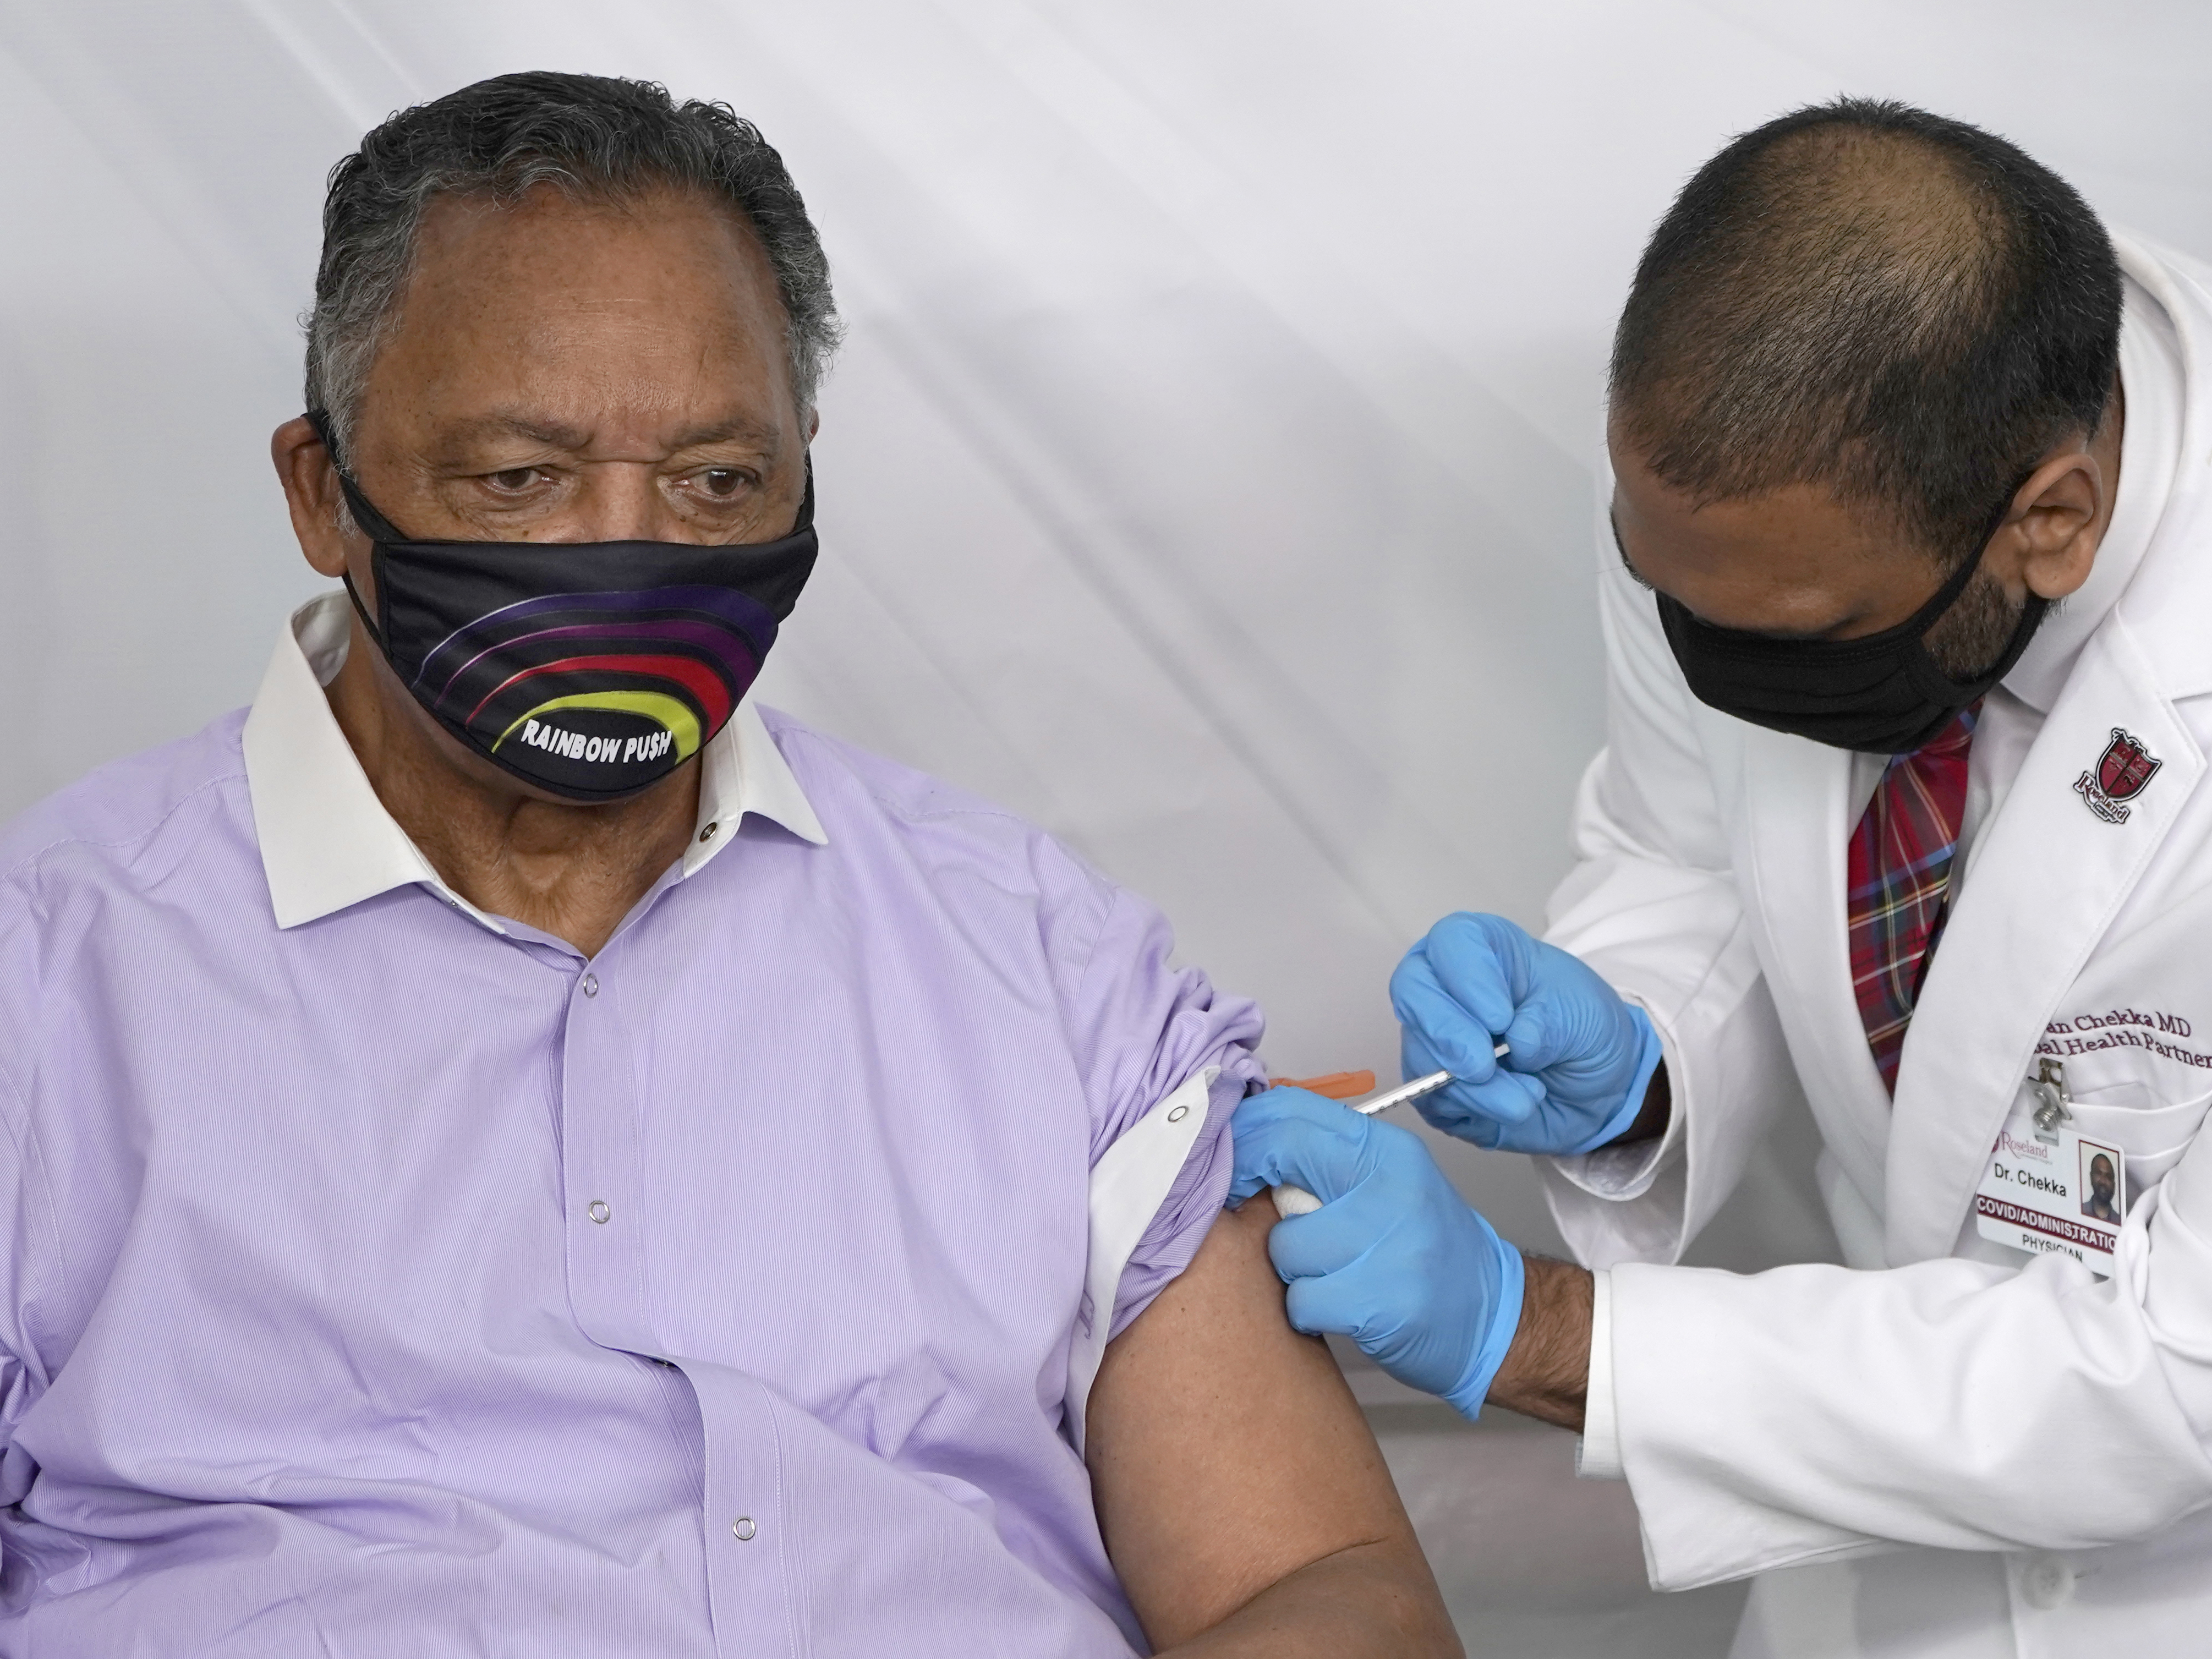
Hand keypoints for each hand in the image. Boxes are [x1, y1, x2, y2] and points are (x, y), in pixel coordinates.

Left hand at [1228, 1087, 1522, 1417]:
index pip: (1296, 1110)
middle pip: (1282, 1157)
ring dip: (1290, 1268)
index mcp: (1387, 1151)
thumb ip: (1325, 1159)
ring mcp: (1389, 1244)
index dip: (1246, 1129)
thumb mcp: (1386, 1183)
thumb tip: (1246, 1140)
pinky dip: (1307, 1312)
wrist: (1492, 1316)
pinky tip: (1338, 1309)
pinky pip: (1300, 1300)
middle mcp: (1391, 1186)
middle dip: (1246, 1184)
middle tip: (1245, 1207)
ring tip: (1326, 1273)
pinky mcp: (1379, 1302)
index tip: (1221, 1152)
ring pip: (1283, 1243)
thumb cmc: (1427, 1249)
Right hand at [1391, 912, 1662, 1154]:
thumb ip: (1549, 1024)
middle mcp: (1447, 986)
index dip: (1468, 977)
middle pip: (1413, 992)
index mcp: (1485, 949)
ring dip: (1473, 1086)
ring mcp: (1435, 1038)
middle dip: (1447, 1034)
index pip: (1452, 941)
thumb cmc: (1585, 1029)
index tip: (1501, 1017)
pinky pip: (1431, 1098)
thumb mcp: (1585, 1016)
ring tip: (1527, 1097)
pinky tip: (1512, 1108)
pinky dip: (1473, 1109)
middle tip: (1484, 1066)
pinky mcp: (1434, 1087)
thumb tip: (1516, 1043)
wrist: (1598, 1086)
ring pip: (1421, 1054)